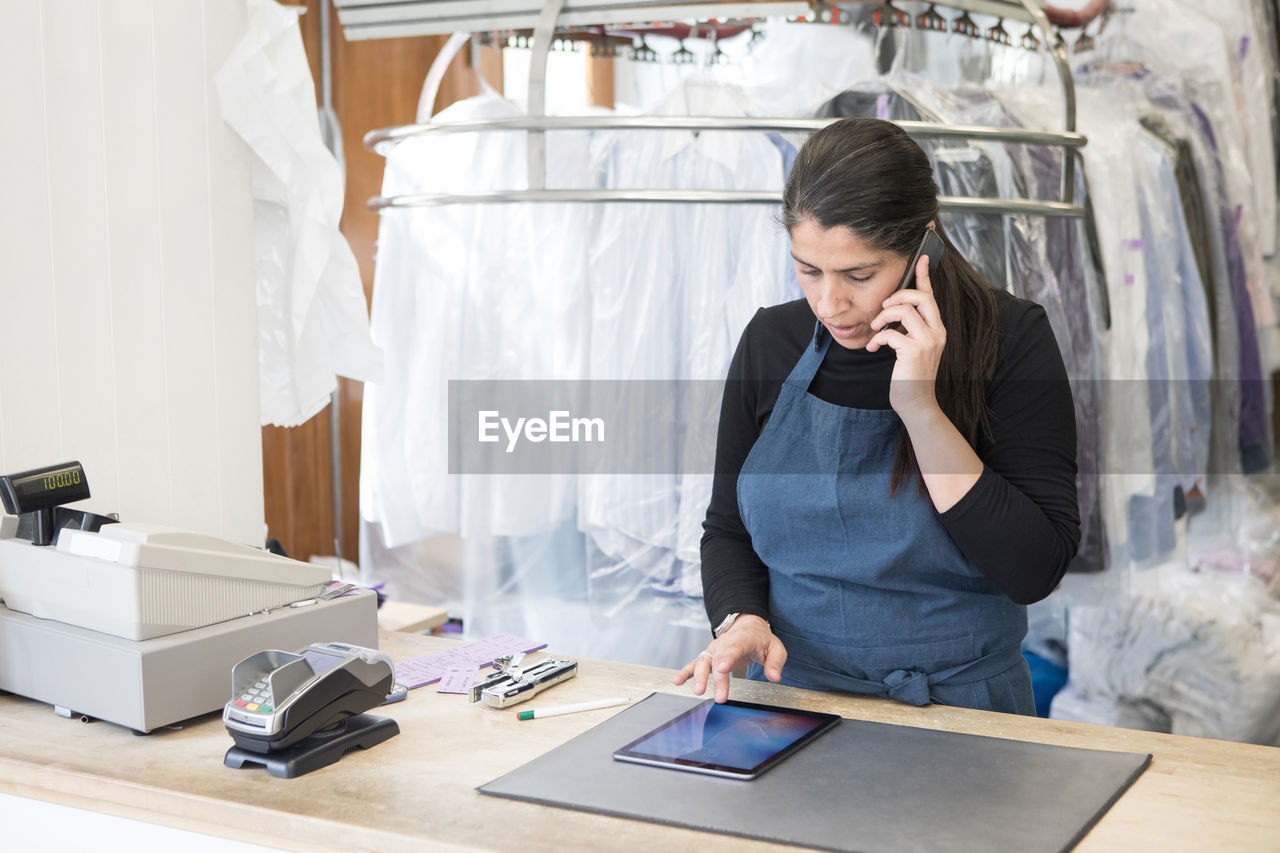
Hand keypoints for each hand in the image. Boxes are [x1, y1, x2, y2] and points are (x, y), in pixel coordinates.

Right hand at [672, 615, 785, 702]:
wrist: (746, 626)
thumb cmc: (761, 639)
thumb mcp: (776, 648)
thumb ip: (775, 662)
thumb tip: (774, 677)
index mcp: (742, 638)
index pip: (734, 648)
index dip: (727, 658)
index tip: (722, 669)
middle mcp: (725, 643)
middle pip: (717, 659)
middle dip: (717, 679)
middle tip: (719, 697)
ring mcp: (714, 649)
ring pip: (703, 661)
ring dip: (699, 677)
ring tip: (698, 691)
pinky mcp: (708, 656)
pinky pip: (695, 663)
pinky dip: (686, 672)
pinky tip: (678, 682)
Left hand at [865, 253, 946, 418]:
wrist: (916, 403)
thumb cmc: (911, 375)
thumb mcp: (912, 348)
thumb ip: (909, 330)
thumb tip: (892, 312)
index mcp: (937, 329)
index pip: (931, 297)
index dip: (925, 276)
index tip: (921, 258)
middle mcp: (937, 333)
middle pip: (921, 297)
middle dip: (898, 295)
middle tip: (884, 305)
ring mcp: (927, 342)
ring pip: (904, 311)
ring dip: (884, 317)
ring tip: (875, 328)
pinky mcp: (913, 351)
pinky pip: (891, 332)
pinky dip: (877, 338)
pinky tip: (873, 348)